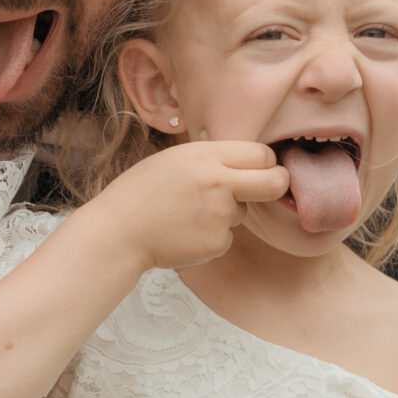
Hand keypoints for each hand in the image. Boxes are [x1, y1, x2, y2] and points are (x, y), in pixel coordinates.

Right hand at [92, 140, 286, 270]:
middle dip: (279, 184)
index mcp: (207, 156)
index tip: (262, 169)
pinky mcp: (217, 243)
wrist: (118, 231)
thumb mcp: (175, 159)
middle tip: (273, 187)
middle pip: (274, 182)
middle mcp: (219, 183)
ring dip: (227, 213)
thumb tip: (246, 162)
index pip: (261, 154)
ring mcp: (220, 215)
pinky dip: (211, 235)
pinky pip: (227, 236)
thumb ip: (212, 159)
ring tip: (188, 213)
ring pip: (243, 212)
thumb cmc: (141, 192)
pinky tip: (185, 231)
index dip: (266, 162)